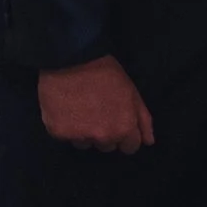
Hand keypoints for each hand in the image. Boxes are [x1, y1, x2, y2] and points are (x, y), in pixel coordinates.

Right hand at [38, 55, 155, 151]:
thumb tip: (148, 142)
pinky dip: (66, 127)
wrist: (72, 59)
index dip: (126, 134)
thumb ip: (142, 119)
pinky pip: (66, 137)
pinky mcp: (58, 132)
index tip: (117, 121)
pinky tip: (67, 109)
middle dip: (105, 133)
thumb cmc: (106, 72)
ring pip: (86, 144)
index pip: (130, 147)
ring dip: (85, 132)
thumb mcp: (131, 91)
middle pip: (107, 147)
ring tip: (81, 109)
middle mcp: (103, 137)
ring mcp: (79, 136)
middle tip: (98, 111)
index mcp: (124, 128)